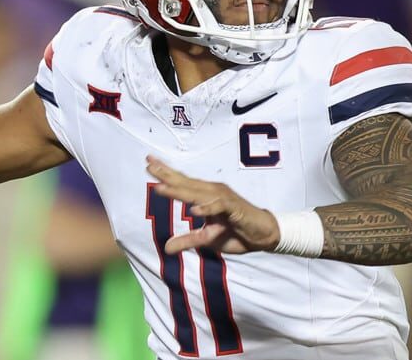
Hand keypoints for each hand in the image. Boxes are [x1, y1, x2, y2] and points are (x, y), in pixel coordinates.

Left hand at [146, 155, 279, 254]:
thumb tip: (166, 248)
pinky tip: (194, 209)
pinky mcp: (234, 209)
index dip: (165, 174)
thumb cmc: (236, 232)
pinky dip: (207, 208)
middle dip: (166, 174)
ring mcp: (224, 199)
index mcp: (205, 196)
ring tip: (160, 187)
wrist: (263, 235)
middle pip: (186, 182)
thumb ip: (188, 240)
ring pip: (198, 193)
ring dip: (179, 189)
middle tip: (148, 163)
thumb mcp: (207, 239)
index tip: (148, 163)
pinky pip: (219, 207)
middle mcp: (213, 192)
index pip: (182, 183)